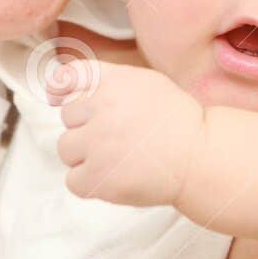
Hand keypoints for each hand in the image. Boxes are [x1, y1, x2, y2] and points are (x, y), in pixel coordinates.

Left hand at [47, 57, 208, 208]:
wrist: (200, 156)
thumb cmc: (178, 121)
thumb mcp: (147, 84)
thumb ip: (110, 83)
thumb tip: (61, 92)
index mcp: (113, 81)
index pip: (70, 75)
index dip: (59, 87)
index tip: (57, 98)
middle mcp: (101, 108)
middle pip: (68, 117)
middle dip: (86, 127)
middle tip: (116, 138)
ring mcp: (97, 143)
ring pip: (66, 149)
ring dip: (84, 156)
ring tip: (116, 159)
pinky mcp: (98, 176)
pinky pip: (73, 180)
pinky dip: (89, 183)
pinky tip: (114, 178)